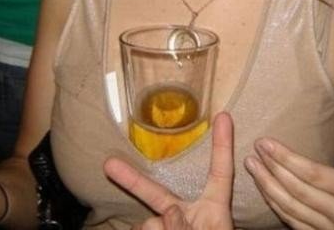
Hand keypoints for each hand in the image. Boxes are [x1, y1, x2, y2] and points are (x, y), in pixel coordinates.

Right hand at [104, 112, 234, 229]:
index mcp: (214, 209)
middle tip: (108, 163)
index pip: (220, 172)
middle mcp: (190, 213)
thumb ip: (188, 224)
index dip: (223, 144)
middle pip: (159, 191)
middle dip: (132, 178)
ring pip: (150, 223)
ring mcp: (171, 226)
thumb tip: (169, 212)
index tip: (225, 115)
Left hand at [245, 113, 333, 228]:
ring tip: (251, 164)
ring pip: (291, 209)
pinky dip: (272, 202)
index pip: (313, 174)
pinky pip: (290, 221)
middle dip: (272, 169)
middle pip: (298, 191)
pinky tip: (261, 184)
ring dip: (266, 186)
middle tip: (254, 150)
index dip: (286, 158)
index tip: (265, 142)